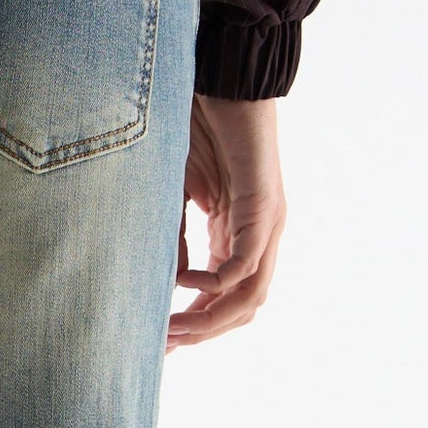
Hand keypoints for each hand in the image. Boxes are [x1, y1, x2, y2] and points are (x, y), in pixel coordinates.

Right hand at [168, 96, 286, 349]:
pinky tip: (182, 280)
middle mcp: (260, 236)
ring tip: (174, 327)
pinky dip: (213, 281)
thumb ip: (175, 238)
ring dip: (211, 319)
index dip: (196, 325)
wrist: (224, 81)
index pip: (225, 299)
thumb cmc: (200, 127)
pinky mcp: (264, 207)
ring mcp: (267, 224)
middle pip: (242, 309)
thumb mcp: (178, 194)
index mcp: (238, 235)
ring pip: (250, 296)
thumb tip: (166, 282)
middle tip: (164, 346)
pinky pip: (243, 264)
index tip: (160, 343)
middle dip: (203, 333)